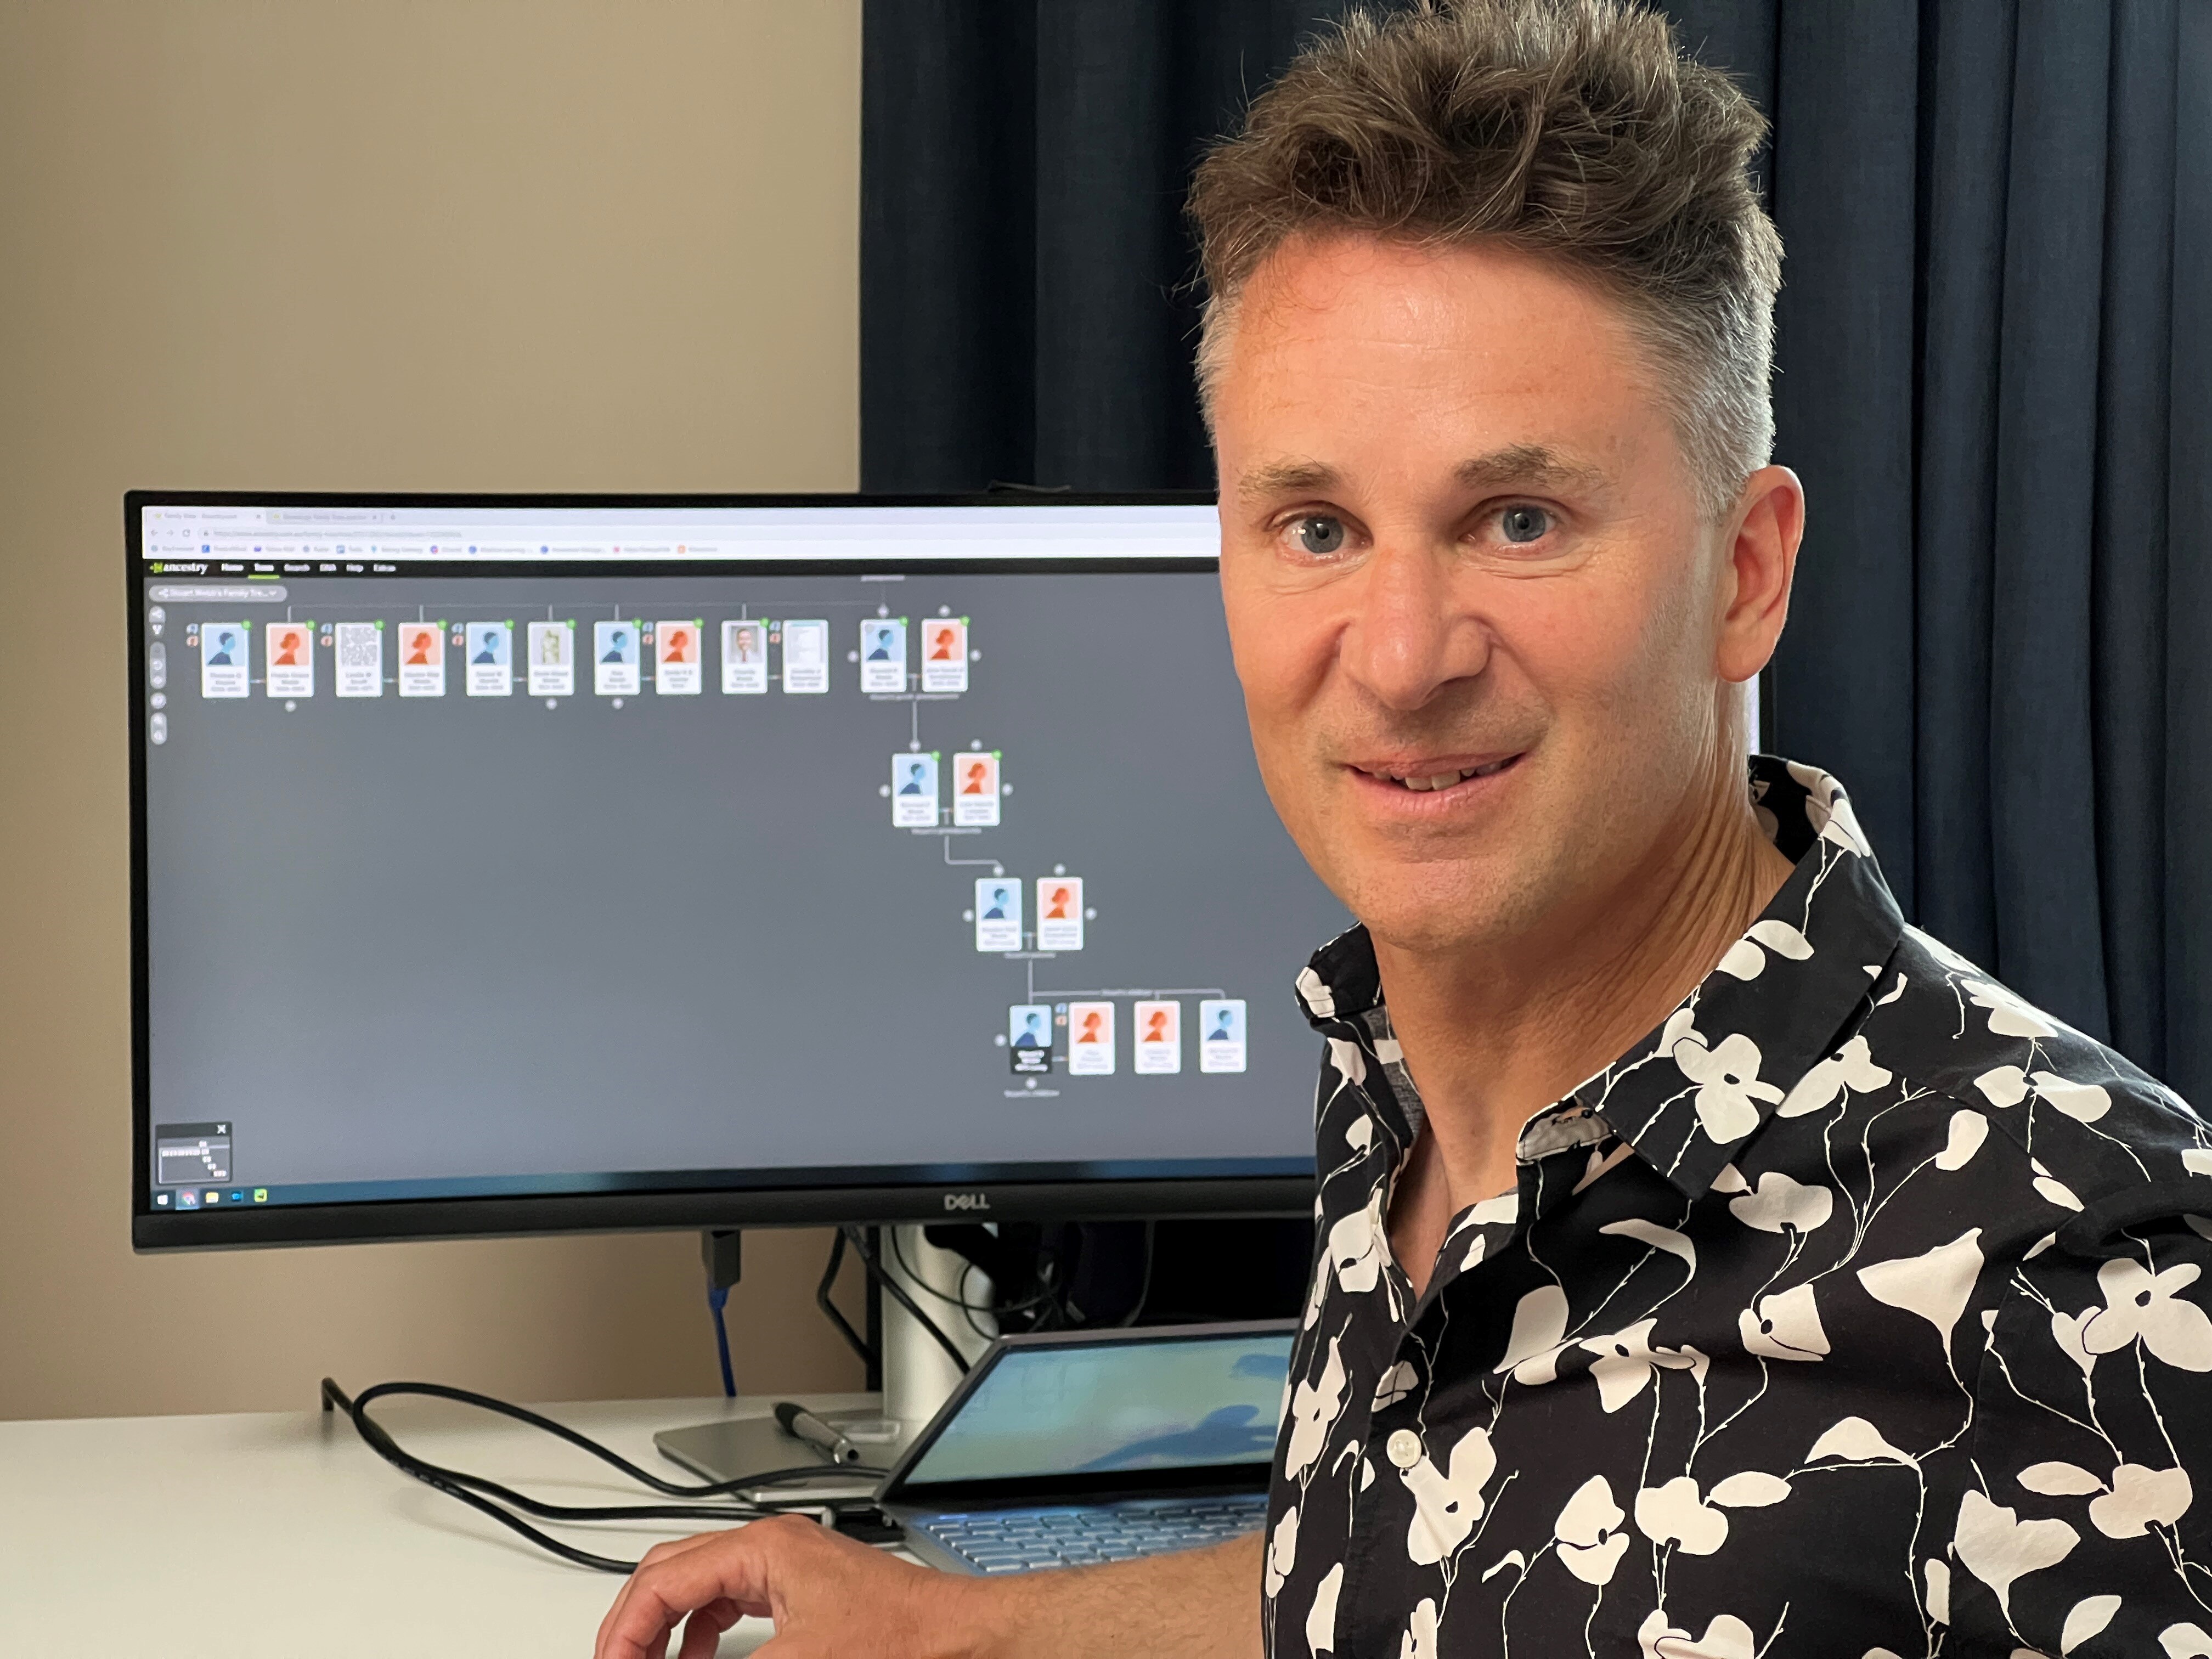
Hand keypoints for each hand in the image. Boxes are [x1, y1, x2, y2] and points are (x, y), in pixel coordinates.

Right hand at [594, 1514, 988, 1658]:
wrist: (959, 1639)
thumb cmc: (901, 1639)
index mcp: (763, 1548)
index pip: (662, 1580)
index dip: (626, 1630)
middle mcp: (772, 1545)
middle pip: (673, 1571)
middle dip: (637, 1621)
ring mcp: (788, 1564)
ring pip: (700, 1584)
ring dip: (667, 1626)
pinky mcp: (803, 1589)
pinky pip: (731, 1599)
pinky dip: (704, 1631)